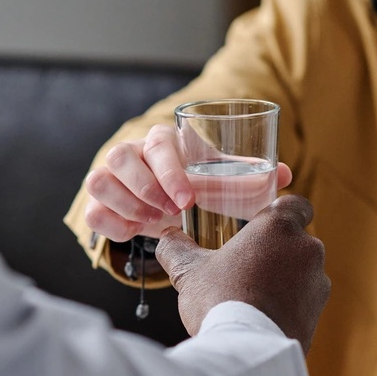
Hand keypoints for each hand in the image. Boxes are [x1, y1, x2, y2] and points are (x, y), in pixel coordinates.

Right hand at [83, 123, 292, 240]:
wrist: (162, 203)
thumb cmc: (195, 184)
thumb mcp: (217, 180)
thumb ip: (245, 178)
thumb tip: (284, 174)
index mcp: (162, 142)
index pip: (158, 142)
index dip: (170, 170)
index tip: (188, 199)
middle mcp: (130, 155)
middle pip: (120, 156)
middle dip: (145, 186)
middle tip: (171, 212)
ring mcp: (109, 179)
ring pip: (99, 181)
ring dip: (126, 202)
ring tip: (153, 221)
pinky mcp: (98, 206)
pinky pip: (92, 212)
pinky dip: (110, 224)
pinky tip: (133, 233)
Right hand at [153, 195, 328, 352]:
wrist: (244, 351)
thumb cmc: (218, 301)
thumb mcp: (188, 271)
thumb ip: (177, 247)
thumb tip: (168, 236)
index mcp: (278, 227)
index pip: (296, 205)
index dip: (281, 213)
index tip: (264, 226)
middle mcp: (307, 250)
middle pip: (295, 241)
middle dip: (275, 252)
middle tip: (246, 267)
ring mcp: (318, 283)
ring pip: (302, 273)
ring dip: (283, 280)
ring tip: (252, 298)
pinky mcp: (319, 313)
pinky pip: (303, 302)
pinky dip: (288, 306)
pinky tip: (262, 319)